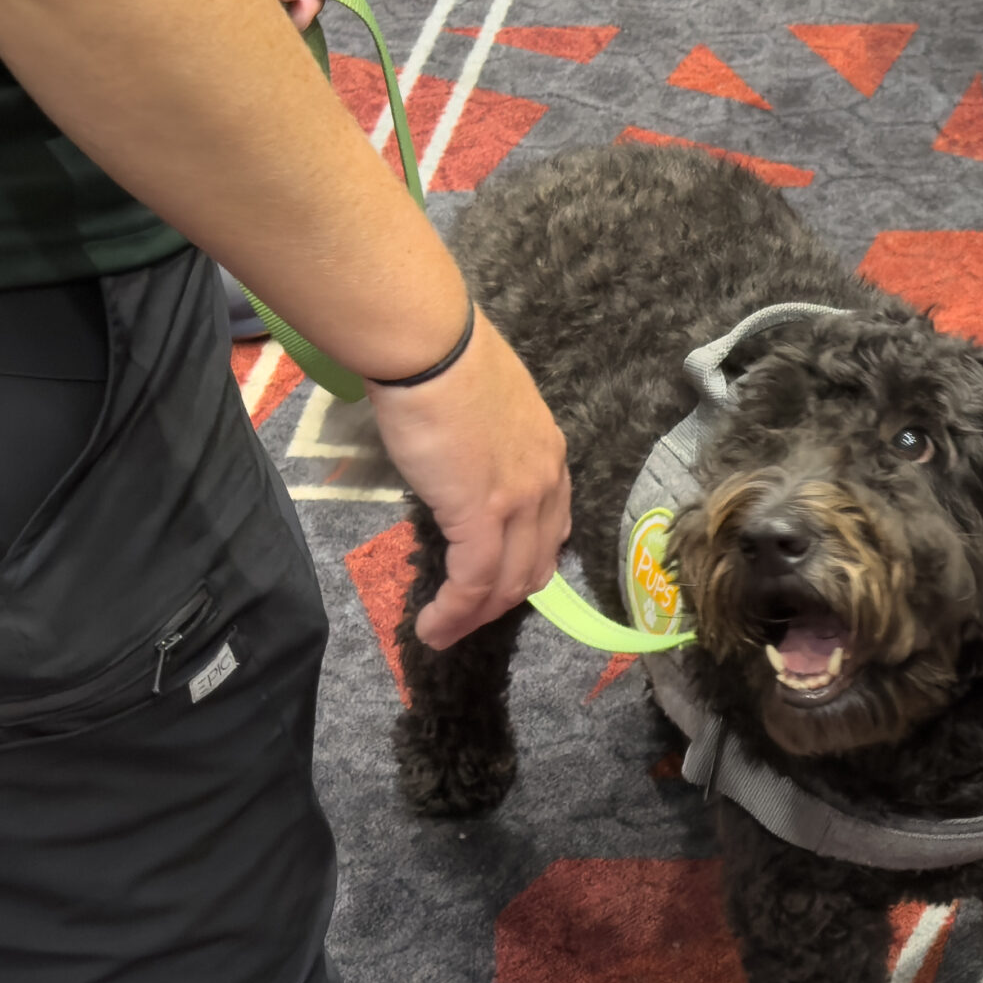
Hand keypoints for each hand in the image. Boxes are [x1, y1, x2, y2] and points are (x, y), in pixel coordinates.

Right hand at [372, 310, 573, 649]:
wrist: (432, 348)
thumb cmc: (445, 363)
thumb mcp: (482, 409)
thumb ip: (484, 444)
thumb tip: (459, 462)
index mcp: (550, 454)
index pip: (550, 528)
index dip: (524, 564)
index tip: (494, 584)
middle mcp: (547, 481)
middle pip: (535, 563)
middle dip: (500, 601)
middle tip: (464, 619)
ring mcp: (521, 500)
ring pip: (508, 581)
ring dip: (474, 617)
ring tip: (442, 633)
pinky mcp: (482, 513)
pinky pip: (474, 579)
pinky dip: (455, 612)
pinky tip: (432, 626)